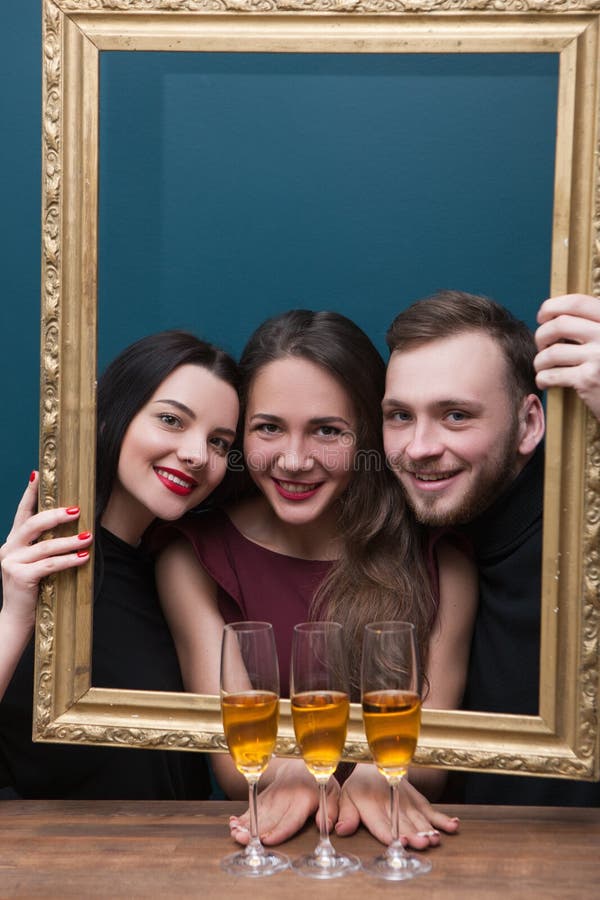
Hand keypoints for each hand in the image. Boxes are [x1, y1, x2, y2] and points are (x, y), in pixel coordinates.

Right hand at [0, 472, 91, 630]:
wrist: (16, 620)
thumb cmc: (32, 590)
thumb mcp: (34, 563)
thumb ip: (43, 546)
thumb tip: (71, 525)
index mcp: (12, 542)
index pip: (21, 512)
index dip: (29, 493)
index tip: (38, 474)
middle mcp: (8, 548)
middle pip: (32, 524)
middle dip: (56, 515)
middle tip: (77, 510)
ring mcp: (11, 563)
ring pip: (45, 546)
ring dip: (70, 541)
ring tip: (88, 537)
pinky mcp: (21, 577)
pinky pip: (50, 565)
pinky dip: (69, 560)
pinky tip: (83, 557)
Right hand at [229, 758, 338, 845]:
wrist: (300, 765)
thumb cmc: (318, 783)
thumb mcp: (332, 793)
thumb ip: (331, 810)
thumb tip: (325, 825)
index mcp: (304, 798)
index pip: (290, 817)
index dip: (279, 829)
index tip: (267, 839)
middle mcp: (285, 797)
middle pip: (269, 817)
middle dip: (255, 829)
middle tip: (243, 838)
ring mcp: (272, 796)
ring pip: (258, 812)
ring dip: (245, 823)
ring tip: (235, 833)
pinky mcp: (263, 797)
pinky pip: (252, 807)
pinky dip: (242, 816)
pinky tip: (233, 823)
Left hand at [335, 763, 458, 849]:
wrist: (377, 765)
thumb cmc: (360, 788)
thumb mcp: (346, 798)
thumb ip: (346, 815)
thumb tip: (340, 829)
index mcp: (371, 806)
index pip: (381, 822)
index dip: (391, 832)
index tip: (400, 840)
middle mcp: (391, 804)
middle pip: (404, 823)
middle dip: (414, 834)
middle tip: (423, 843)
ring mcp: (407, 802)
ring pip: (420, 818)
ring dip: (429, 829)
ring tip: (436, 839)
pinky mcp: (418, 801)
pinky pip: (431, 810)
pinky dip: (443, 819)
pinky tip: (454, 825)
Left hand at [534, 293, 599, 418]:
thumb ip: (591, 325)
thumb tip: (553, 315)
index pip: (577, 302)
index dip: (552, 307)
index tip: (542, 317)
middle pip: (559, 325)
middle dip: (541, 336)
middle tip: (541, 346)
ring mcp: (598, 357)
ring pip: (552, 352)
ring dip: (539, 361)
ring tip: (542, 367)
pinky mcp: (588, 379)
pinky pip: (552, 374)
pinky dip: (542, 379)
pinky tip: (544, 382)